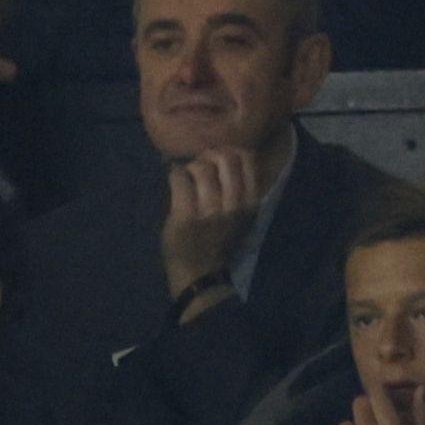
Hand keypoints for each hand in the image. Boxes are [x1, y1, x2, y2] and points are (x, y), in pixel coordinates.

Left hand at [161, 145, 264, 303]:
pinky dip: (174, 174)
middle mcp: (234, 205)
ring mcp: (210, 211)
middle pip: (225, 158)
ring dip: (190, 167)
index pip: (247, 159)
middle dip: (208, 156)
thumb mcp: (242, 217)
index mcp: (250, 203)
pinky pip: (178, 177)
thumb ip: (240, 190)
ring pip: (200, 167)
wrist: (201, 274)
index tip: (219, 161)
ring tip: (187, 177)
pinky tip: (175, 182)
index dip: (230, 151)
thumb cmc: (220, 242)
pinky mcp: (185, 215)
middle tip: (200, 167)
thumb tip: (226, 154)